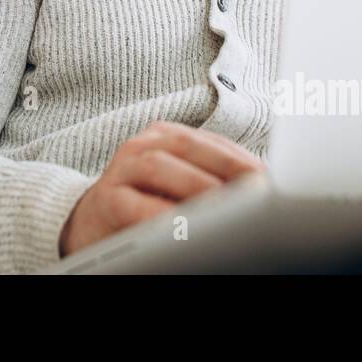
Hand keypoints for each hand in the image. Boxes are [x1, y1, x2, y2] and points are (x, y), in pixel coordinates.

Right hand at [58, 120, 266, 257]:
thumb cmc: (147, 205)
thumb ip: (212, 180)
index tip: (269, 176)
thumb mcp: (180, 186)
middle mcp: (142, 145)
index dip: (241, 157)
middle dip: (225, 165)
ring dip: (195, 184)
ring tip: (226, 203)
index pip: (211, 141)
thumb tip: (263, 189)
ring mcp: (121, 170)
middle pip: (187, 146)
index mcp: (166, 137)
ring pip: (158, 166)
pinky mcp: (105, 200)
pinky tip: (183, 225)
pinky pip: (133, 204)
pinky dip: (160, 213)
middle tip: (256, 188)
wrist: (92, 224)